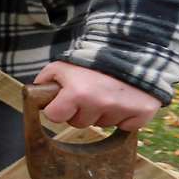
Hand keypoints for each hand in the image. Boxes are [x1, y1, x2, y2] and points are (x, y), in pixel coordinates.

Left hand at [33, 61, 162, 130]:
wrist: (132, 52)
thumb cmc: (93, 60)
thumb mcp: (63, 65)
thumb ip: (46, 79)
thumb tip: (36, 93)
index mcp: (78, 93)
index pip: (55, 117)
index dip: (57, 109)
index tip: (62, 101)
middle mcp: (100, 103)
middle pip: (78, 123)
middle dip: (80, 111)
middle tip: (88, 94)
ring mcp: (122, 110)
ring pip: (102, 125)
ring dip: (102, 113)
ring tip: (106, 93)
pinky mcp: (142, 113)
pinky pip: (125, 126)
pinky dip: (124, 117)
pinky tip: (123, 101)